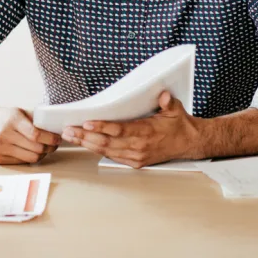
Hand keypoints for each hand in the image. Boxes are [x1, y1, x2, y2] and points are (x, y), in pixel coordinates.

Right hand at [0, 106, 60, 164]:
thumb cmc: (4, 117)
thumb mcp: (19, 111)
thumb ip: (36, 119)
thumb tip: (56, 128)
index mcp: (12, 119)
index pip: (36, 134)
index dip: (50, 139)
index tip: (58, 139)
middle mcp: (4, 134)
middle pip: (36, 148)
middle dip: (49, 148)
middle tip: (54, 145)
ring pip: (31, 158)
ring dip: (42, 155)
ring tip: (44, 149)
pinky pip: (21, 162)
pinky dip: (29, 158)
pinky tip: (30, 152)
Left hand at [61, 91, 200, 167]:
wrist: (189, 144)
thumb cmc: (179, 125)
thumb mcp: (176, 109)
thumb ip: (167, 102)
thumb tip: (162, 95)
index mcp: (147, 132)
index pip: (120, 130)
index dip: (102, 127)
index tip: (86, 123)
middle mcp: (139, 147)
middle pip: (106, 142)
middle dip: (85, 136)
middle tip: (68, 130)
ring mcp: (136, 156)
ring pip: (106, 150)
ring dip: (86, 143)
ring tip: (70, 136)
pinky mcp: (135, 162)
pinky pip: (112, 156)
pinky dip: (96, 150)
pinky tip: (85, 144)